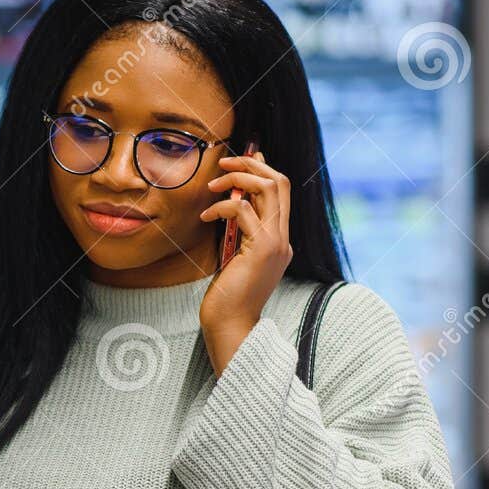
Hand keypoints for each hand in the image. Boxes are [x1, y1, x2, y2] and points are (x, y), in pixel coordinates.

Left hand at [197, 150, 292, 374]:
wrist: (231, 326)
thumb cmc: (227, 297)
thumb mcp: (235, 258)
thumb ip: (240, 232)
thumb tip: (234, 204)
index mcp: (280, 241)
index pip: (281, 192)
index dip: (261, 170)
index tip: (239, 162)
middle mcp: (283, 239)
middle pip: (280, 182)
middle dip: (251, 165)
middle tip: (223, 163)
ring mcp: (276, 243)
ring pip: (268, 188)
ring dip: (237, 178)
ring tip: (212, 186)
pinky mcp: (261, 249)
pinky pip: (243, 210)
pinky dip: (222, 206)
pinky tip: (205, 217)